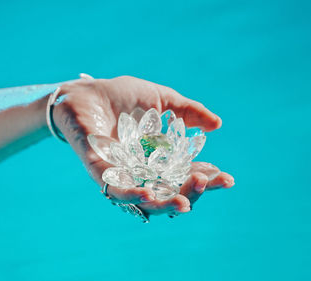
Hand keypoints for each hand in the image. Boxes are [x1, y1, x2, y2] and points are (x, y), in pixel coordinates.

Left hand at [54, 75, 234, 216]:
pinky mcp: (98, 169)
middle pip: (169, 192)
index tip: (226, 179)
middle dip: (191, 193)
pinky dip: (130, 194)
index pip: (185, 175)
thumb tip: (217, 125)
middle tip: (207, 184)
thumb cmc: (122, 96)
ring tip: (184, 203)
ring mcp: (119, 174)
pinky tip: (147, 196)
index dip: (206, 180)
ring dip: (164, 202)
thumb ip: (188, 112)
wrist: (85, 90)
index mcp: (157, 159)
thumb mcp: (162, 100)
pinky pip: (114, 188)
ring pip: (144, 199)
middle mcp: (140, 172)